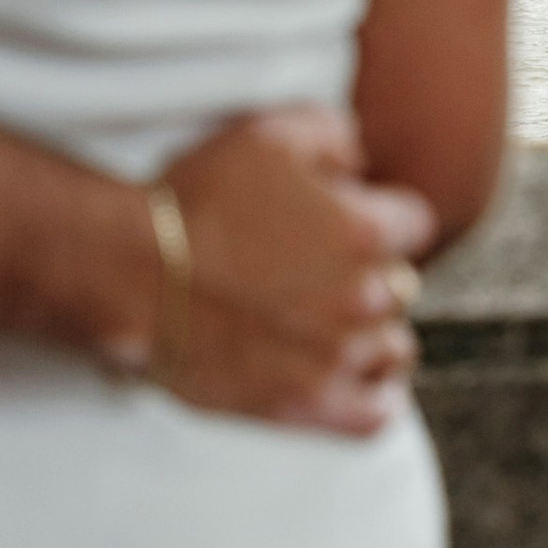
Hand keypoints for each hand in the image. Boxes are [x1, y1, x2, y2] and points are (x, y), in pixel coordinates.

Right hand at [165, 107, 436, 434]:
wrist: (134, 271)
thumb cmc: (195, 200)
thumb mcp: (265, 134)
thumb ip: (332, 133)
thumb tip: (360, 158)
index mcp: (363, 231)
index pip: (413, 223)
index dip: (381, 214)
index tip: (350, 217)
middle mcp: (363, 297)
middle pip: (400, 285)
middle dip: (367, 271)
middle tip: (318, 266)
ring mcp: (339, 357)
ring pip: (394, 347)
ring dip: (371, 332)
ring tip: (331, 321)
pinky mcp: (310, 404)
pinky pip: (377, 414)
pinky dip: (376, 395)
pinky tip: (357, 377)